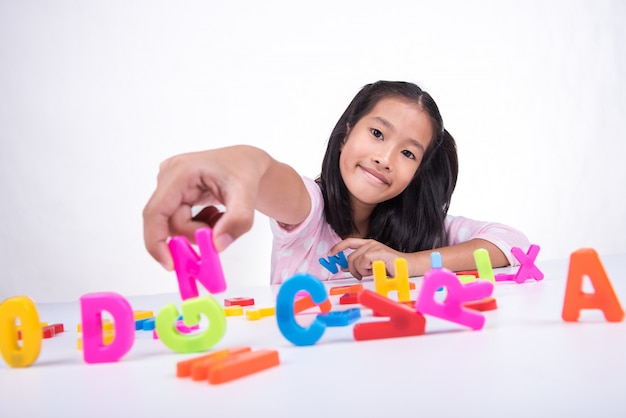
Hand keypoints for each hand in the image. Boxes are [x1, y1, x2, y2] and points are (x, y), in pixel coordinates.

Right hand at [143, 147, 267, 270]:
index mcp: (181, 171)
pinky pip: (178, 221)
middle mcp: (169, 176)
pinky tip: (213, 214)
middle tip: (217, 238)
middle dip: (192, 235)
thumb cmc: (244, 171)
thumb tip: (217, 245)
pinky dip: (197, 226)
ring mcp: (169, 185)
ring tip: (220, 217)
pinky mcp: (173, 194)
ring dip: (198, 230)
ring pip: (174, 224)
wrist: (246, 163)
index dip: (156, 241)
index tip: (170, 264)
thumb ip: (236, 221)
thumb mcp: (247, 195)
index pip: (155, 212)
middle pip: (168, 222)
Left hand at [329, 238, 404, 279]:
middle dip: (352, 269)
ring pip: (356, 260)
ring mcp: (375, 246)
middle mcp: (370, 243)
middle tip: (359, 275)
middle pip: (350, 256)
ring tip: (372, 272)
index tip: (330, 254)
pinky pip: (364, 261)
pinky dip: (367, 269)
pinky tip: (375, 270)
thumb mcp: (371, 266)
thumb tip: (344, 268)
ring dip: (362, 270)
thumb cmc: (391, 267)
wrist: (408, 267)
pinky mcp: (379, 252)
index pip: (349, 242)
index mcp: (368, 244)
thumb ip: (358, 265)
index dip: (338, 247)